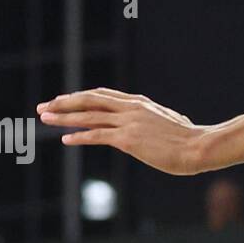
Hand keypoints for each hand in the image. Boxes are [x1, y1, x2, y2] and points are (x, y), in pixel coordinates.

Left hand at [38, 87, 206, 175]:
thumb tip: (159, 124)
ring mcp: (129, 123)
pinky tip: (65, 138)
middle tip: (44, 107)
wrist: (199, 147)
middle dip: (64, 102)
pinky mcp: (128, 139)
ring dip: (64, 117)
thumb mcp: (170, 123)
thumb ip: (157, 120)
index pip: (102, 95)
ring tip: (45, 118)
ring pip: (89, 116)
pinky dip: (79, 135)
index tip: (63, 101)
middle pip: (90, 100)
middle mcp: (132, 109)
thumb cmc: (189, 139)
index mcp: (140, 103)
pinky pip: (98, 135)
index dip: (80, 97)